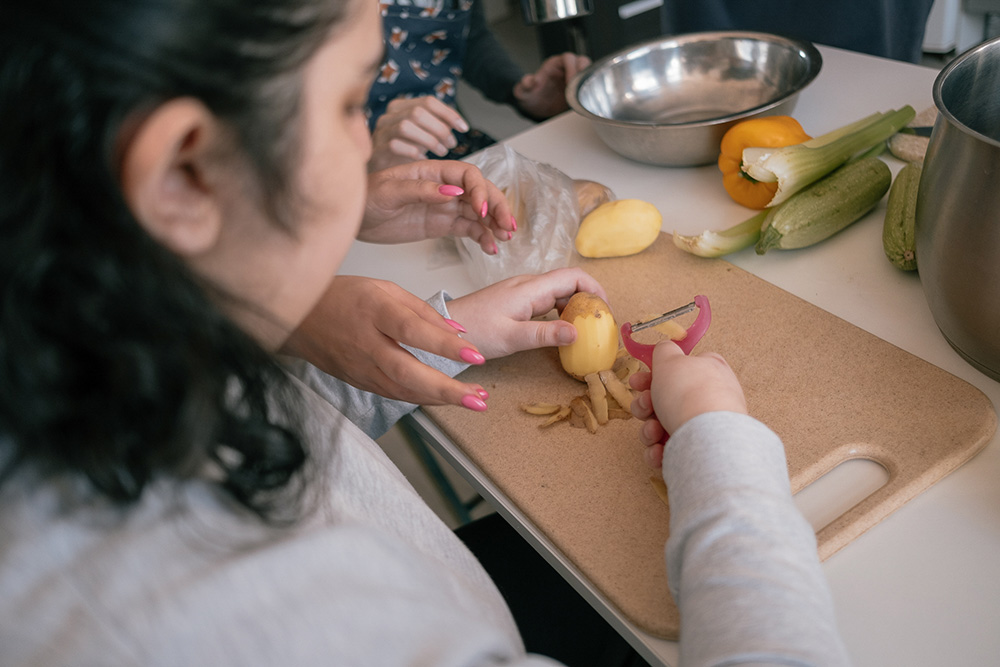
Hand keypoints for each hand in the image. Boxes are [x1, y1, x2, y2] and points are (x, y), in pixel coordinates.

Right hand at [281, 276, 490, 407]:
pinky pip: (393, 394)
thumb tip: (458, 332)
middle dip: (447, 389)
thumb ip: (422, 310)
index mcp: (373, 311)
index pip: (412, 330)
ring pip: (402, 391)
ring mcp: (359, 367)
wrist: (296, 318)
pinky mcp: (358, 382)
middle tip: (478, 398)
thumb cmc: (341, 297)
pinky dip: (421, 398)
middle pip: (407, 372)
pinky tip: (444, 398)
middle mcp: (365, 343)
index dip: (444, 345)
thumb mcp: (384, 289)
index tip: (475, 354)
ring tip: (473, 400)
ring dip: (440, 399)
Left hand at [362, 160, 515, 253]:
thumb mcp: (389, 192)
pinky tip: (490, 248)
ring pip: (479, 213)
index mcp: (433, 171)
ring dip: (494, 224)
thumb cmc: (367, 198)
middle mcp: (444, 187)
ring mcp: (445, 207)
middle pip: (480, 193)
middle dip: (497, 208)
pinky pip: (468, 229)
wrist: (355, 219)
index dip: (480, 190)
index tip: (482, 210)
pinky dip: (482, 237)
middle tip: (507, 227)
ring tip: (505, 239)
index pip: (468, 175)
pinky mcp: (442, 225)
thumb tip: (452, 192)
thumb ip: (421, 190)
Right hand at [369, 96, 469, 171]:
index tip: (463, 127)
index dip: (449, 113)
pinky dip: (414, 153)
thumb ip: (436, 125)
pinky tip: (423, 160)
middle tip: (451, 144)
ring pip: (406, 126)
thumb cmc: (403, 153)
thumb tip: (457, 123)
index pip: (428, 101)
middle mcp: (389, 116)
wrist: (379, 174)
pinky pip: (396, 146)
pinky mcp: (377, 149)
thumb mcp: (421, 135)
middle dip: (440, 128)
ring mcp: (381, 131)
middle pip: (418, 112)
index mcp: (401, 107)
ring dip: (429, 140)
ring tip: (440, 151)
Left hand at [447, 268, 607, 359]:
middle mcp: (528, 284)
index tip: (606, 311)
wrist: (444, 329)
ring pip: (558, 292)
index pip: (573, 276)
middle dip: (589, 300)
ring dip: (575, 307)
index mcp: (530, 288)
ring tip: (584, 330)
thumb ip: (546, 334)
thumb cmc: (474, 331)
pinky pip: (546, 301)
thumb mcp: (512, 337)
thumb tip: (578, 332)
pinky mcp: (515, 300)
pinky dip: (560, 312)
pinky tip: (560, 330)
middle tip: (599, 326)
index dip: (595, 289)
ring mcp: (522, 291)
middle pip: (569, 283)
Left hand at [513, 52, 590, 119]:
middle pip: (582, 61)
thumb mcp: (523, 92)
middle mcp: (565, 68)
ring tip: (585, 94)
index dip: (571, 67)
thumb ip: (525, 85)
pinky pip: (589, 85)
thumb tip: (529, 81)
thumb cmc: (531, 96)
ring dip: (589, 81)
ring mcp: (574, 78)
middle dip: (584, 72)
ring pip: (589, 71)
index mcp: (553, 65)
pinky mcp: (579, 88)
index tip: (570, 82)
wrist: (535, 108)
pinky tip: (586, 100)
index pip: (568, 58)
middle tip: (581, 87)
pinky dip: (590, 90)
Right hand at [629, 342, 746, 467]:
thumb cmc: (688, 393)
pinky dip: (660, 451)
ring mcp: (705, 427)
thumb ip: (664, 350)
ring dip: (650, 429)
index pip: (679, 369)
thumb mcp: (669, 359)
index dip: (653, 375)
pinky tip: (659, 450)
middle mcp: (709, 398)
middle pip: (666, 400)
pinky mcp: (700, 452)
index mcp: (708, 370)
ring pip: (664, 426)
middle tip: (645, 406)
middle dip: (646, 405)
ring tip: (654, 431)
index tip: (637, 382)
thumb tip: (665, 349)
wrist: (707, 438)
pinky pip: (671, 450)